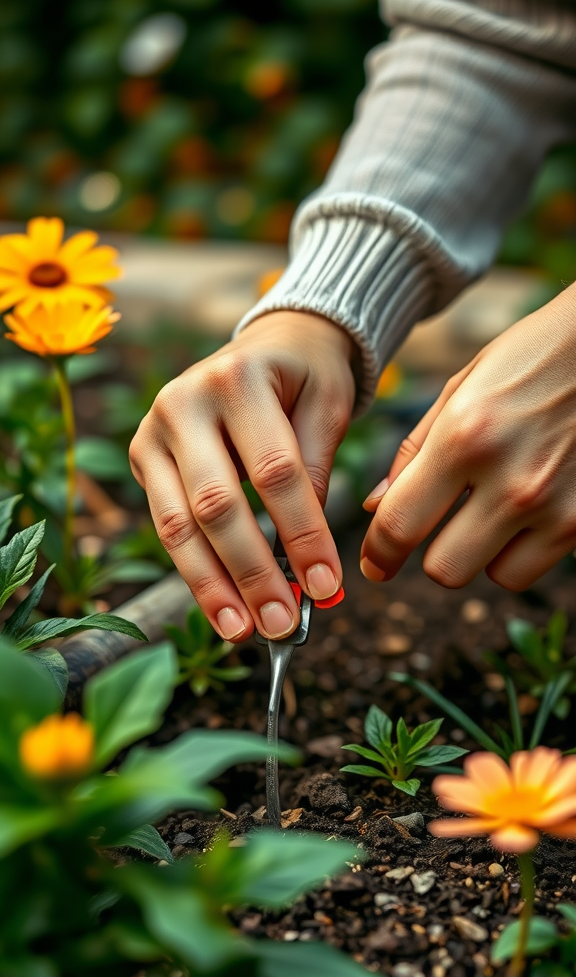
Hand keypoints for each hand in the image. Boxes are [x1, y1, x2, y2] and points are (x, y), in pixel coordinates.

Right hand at [129, 311, 355, 640]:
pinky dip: (196, 573)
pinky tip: (222, 609)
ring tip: (246, 632)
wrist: (269, 344)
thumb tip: (308, 563)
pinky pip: (167, 526)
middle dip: (253, 572)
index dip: (301, 534)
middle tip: (284, 624)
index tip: (326, 586)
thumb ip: (315, 472)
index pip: (274, 472)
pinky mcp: (143, 457)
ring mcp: (154, 430)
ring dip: (214, 586)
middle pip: (217, 504)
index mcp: (238, 379)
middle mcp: (184, 402)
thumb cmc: (306, 377)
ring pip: (179, 525)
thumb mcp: (328, 406)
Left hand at [361, 282, 575, 590]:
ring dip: (481, 551)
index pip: (400, 525)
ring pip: (493, 576)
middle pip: (445, 570)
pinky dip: (520, 550)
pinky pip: (533, 567)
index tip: (376, 563)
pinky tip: (524, 510)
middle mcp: (510, 480)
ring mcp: (554, 507)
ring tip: (491, 507)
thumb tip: (375, 507)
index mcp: (464, 437)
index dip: (379, 554)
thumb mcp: (463, 386)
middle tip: (438, 526)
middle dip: (432, 552)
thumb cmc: (534, 357)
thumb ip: (414, 451)